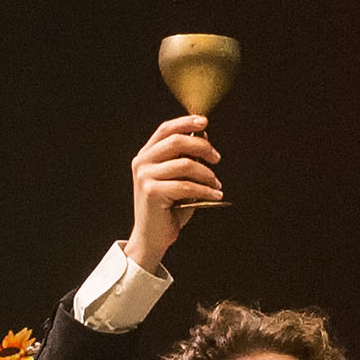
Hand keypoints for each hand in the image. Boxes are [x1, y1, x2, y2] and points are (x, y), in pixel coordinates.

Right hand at [127, 114, 222, 271]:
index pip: (166, 130)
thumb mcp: (176, 179)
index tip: (205, 122)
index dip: (186, 122)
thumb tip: (203, 138)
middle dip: (202, 147)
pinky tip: (215, 194)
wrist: (151, 238)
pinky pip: (186, 186)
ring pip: (185, 164)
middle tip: (216, 159)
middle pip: (177, 141)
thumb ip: (185, 159)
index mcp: (145, 155)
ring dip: (207, 173)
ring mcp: (145, 177)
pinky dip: (205, 190)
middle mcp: (142, 162)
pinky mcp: (152, 192)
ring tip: (216, 183)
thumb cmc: (167, 209)